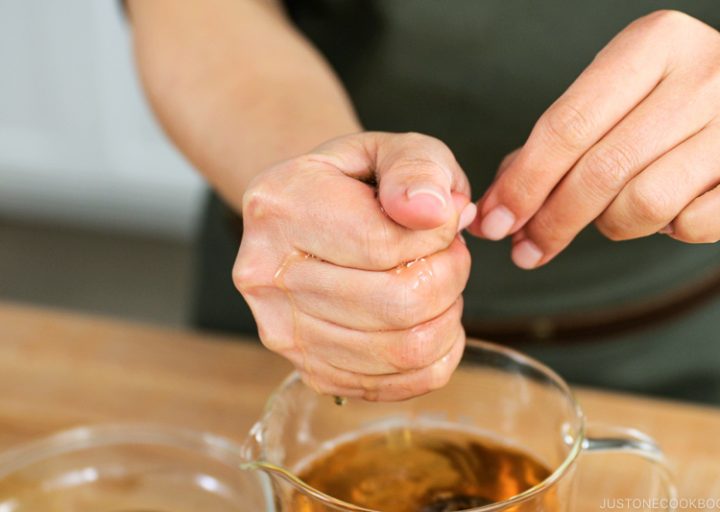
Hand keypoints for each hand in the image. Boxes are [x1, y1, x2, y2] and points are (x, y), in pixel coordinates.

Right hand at [233, 132, 475, 400]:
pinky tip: (433, 320)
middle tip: (451, 254)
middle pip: (396, 304)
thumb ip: (417, 167)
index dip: (439, 237)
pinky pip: (394, 386)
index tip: (447, 220)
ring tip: (439, 282)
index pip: (383, 244)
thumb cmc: (355, 183)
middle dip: (450, 277)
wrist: (309, 217)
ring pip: (401, 350)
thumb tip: (435, 212)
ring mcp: (282, 332)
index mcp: (280, 208)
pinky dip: (435, 357)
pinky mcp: (308, 369)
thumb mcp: (390, 148)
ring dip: (446, 317)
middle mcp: (267, 276)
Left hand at [472, 10, 719, 267]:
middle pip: (601, 167)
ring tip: (612, 216)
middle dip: (551, 220)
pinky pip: (697, 225)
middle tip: (525, 249)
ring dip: (611, 225)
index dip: (524, 182)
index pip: (568, 124)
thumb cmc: (672, 107)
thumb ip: (555, 144)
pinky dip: (671, 232)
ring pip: (645, 201)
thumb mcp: (614, 102)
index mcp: (653, 43)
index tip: (493, 223)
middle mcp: (705, 75)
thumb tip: (498, 203)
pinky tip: (670, 216)